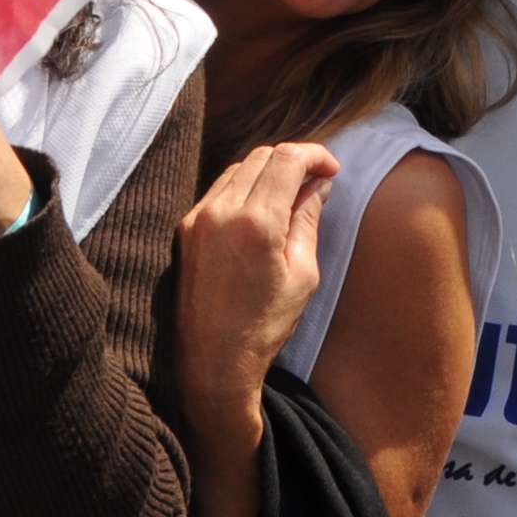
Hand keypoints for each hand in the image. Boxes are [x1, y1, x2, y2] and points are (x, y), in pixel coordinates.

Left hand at [173, 141, 336, 452]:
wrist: (213, 362)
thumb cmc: (264, 325)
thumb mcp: (302, 274)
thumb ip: (308, 220)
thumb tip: (317, 185)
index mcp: (257, 222)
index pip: (287, 158)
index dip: (316, 155)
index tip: (331, 169)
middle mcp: (221, 212)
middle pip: (262, 155)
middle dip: (293, 160)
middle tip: (315, 180)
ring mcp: (197, 219)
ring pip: (238, 168)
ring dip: (267, 171)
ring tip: (289, 195)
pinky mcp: (184, 229)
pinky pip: (218, 189)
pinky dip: (243, 187)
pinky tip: (259, 209)